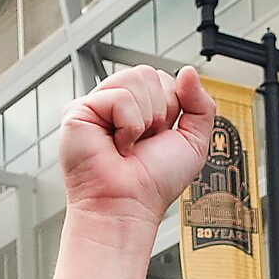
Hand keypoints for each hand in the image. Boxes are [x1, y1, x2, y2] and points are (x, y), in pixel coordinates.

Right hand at [58, 63, 216, 232]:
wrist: (129, 206)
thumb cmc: (152, 184)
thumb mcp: (194, 141)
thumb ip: (200, 104)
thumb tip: (188, 72)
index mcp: (138, 108)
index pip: (162, 78)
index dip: (170, 107)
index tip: (157, 138)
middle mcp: (114, 104)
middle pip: (148, 74)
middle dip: (158, 110)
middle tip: (143, 141)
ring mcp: (95, 106)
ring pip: (135, 79)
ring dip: (144, 118)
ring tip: (129, 143)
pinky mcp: (78, 111)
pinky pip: (119, 96)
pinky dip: (128, 125)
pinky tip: (116, 145)